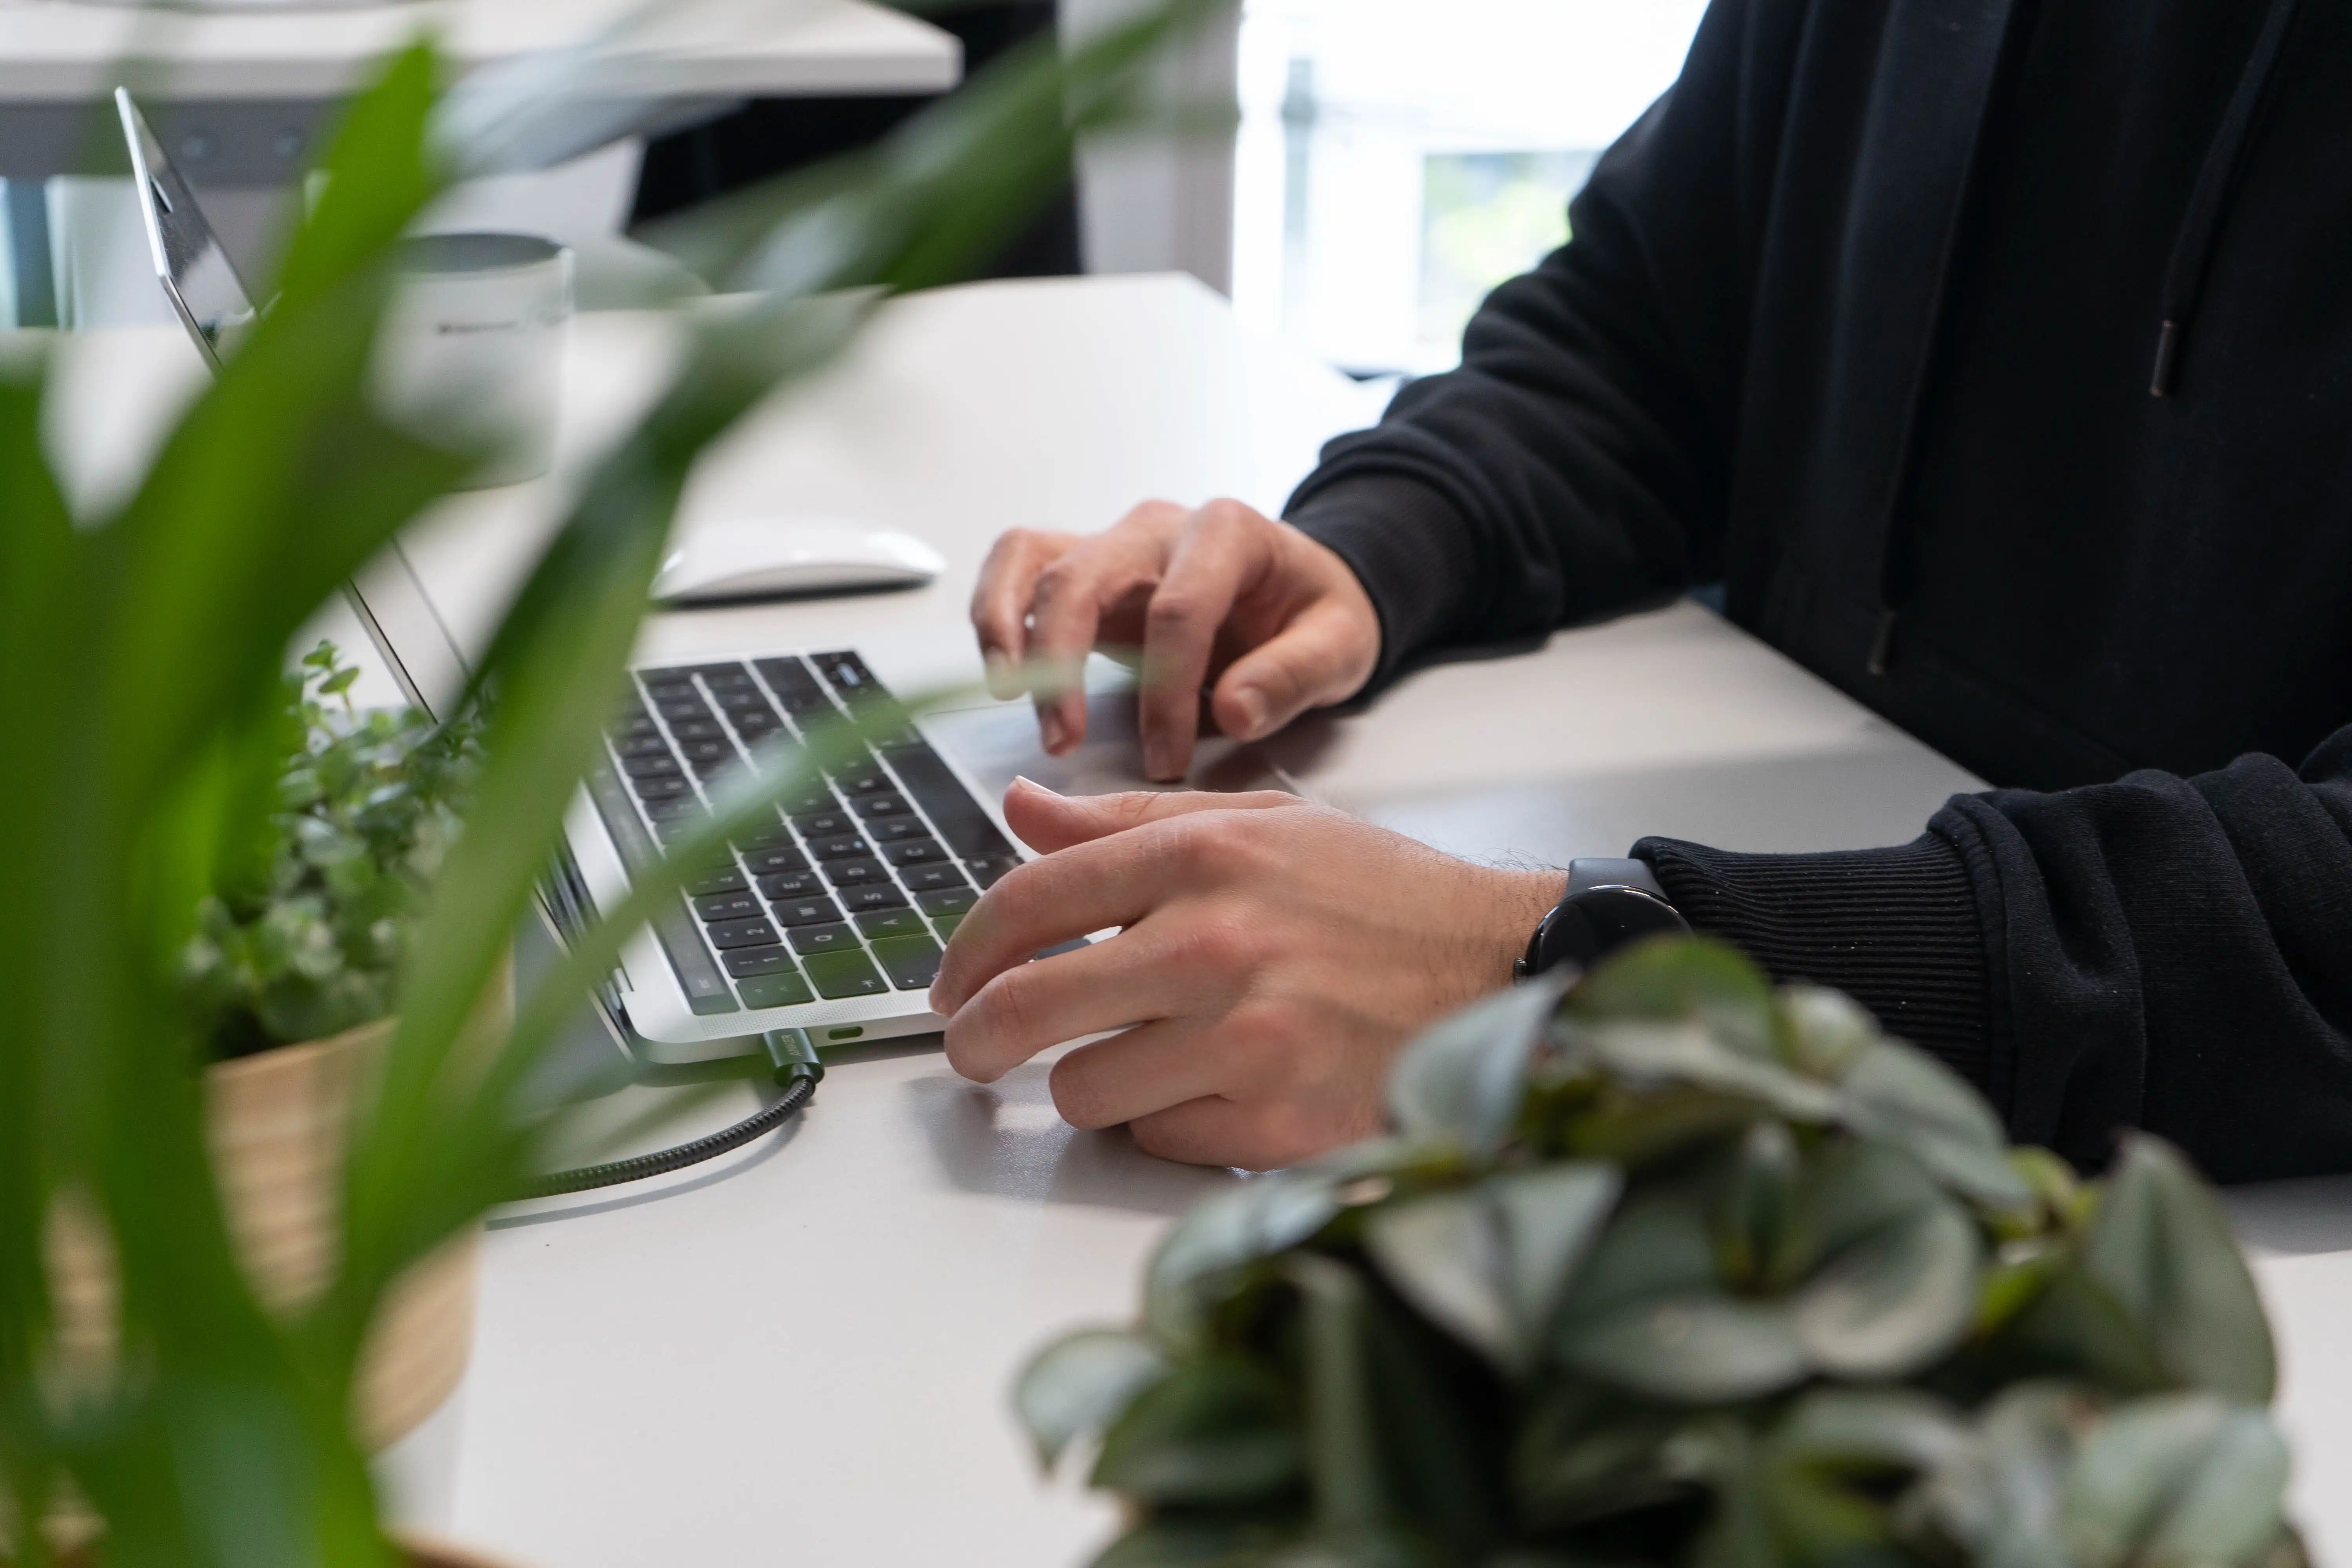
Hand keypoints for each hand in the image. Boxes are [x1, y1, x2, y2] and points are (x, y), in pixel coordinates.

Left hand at [928, 779, 1562, 1169]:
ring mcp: (1243, 1037)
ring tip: (1146, 1062)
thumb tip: (1021, 809)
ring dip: (1095, 1086)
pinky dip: (1171, 1127)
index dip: (966, 951)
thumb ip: (1131, 822)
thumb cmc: (1383, 899)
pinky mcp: (1274, 1120)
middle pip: (1027, 1007)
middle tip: (971, 1051)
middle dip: (974, 1039)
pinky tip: (1219, 1092)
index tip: (949, 983)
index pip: (1030, 901)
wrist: (1504, 969)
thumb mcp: (1264, 827)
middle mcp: (1213, 942)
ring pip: (1085, 1091)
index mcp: (1204, 854)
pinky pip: (1158, 1142)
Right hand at [971, 499, 1380, 780]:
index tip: (1165, 759)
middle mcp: (1159, 527)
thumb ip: (1293, 677)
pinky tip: (1003, 669)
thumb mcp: (1340, 646)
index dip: (1164, 693)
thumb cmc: (1315, 614)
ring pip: (1031, 558)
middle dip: (1064, 660)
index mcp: (1228, 533)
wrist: (1301, 588)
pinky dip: (995, 611)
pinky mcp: (1085, 567)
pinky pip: (1018, 566)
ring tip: (1007, 693)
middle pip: (1085, 575)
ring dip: (1008, 628)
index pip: (1178, 609)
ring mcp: (1115, 542)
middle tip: (1062, 739)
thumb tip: (1234, 711)